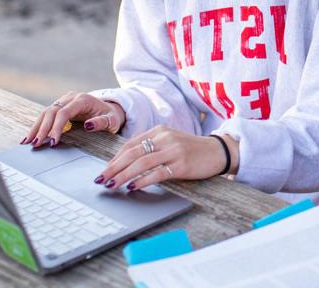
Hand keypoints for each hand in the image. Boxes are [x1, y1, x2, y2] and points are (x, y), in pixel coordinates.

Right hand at [23, 92, 124, 147]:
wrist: (109, 110)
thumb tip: (88, 125)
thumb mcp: (112, 120)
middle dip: (42, 129)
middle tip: (36, 144)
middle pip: (51, 112)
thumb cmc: (111, 116)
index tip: (52, 141)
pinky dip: (37, 126)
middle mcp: (71, 98)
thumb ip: (102, 122)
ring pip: (45, 113)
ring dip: (36, 128)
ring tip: (27, 142)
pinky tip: (30, 137)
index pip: (64, 112)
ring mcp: (63, 101)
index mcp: (82, 100)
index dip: (56, 127)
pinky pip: (46, 116)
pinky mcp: (59, 107)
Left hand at [95, 126, 237, 190]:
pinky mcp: (182, 164)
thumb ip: (151, 148)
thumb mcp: (169, 142)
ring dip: (123, 175)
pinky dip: (142, 180)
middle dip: (114, 167)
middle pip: (132, 153)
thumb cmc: (191, 150)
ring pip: (141, 163)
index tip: (104, 170)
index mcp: (159, 131)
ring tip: (112, 185)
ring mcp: (174, 150)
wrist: (217, 151)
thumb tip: (125, 164)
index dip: (114, 158)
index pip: (130, 144)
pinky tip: (132, 187)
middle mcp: (165, 138)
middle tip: (101, 179)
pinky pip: (157, 173)